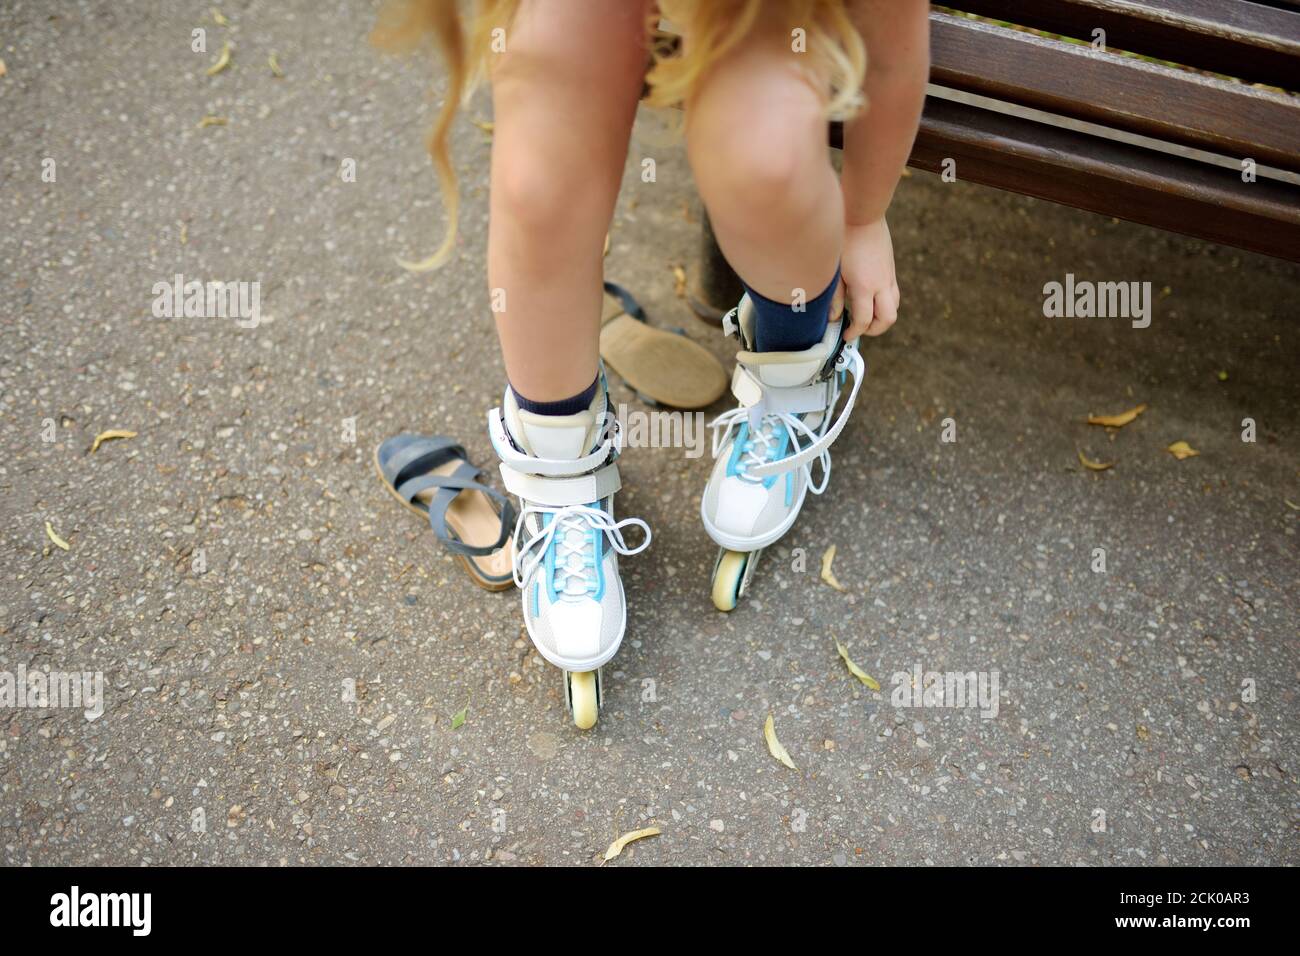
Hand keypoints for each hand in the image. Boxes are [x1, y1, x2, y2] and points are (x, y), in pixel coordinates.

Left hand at [840, 218, 899, 339]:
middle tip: (858, 329)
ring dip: (882, 317)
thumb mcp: (834, 271)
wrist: (861, 215)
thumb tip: (833, 318)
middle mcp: (881, 284)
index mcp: (865, 287)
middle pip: (887, 319)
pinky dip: (884, 303)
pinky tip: (869, 298)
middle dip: (874, 330)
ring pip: (894, 307)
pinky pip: (894, 294)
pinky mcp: (891, 269)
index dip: (855, 332)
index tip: (846, 335)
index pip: (865, 320)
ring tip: (864, 316)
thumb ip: (833, 297)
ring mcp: (889, 276)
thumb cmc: (843, 240)